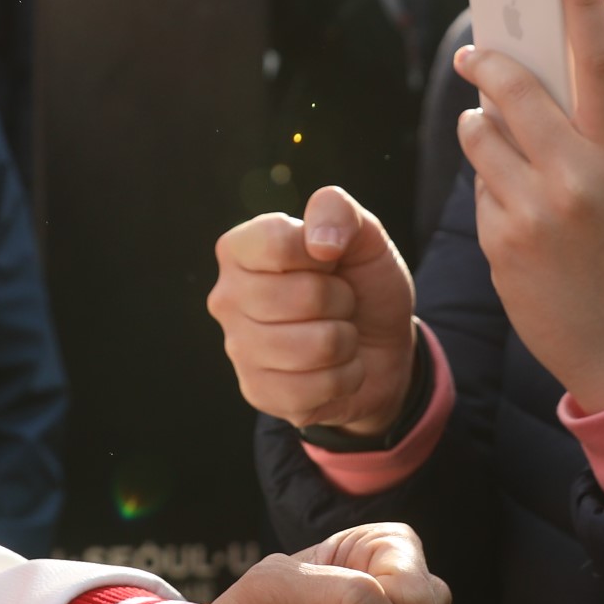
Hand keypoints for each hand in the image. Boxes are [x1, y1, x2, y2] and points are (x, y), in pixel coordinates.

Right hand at [209, 186, 417, 438]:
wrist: (377, 345)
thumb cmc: (360, 283)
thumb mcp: (362, 235)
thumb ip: (337, 212)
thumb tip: (320, 244)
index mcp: (239, 249)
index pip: (277, 243)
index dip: (324, 251)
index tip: (330, 259)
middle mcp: (226, 297)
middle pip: (305, 297)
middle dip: (342, 300)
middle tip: (339, 301)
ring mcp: (238, 349)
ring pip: (318, 346)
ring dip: (346, 340)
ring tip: (336, 332)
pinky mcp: (258, 392)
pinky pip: (318, 387)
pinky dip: (345, 377)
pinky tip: (333, 367)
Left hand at [454, 0, 603, 413]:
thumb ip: (582, 130)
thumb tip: (520, 75)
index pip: (602, 60)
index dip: (584, 0)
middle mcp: (581, 176)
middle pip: (513, 86)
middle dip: (488, 65)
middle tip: (477, 57)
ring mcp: (538, 210)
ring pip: (481, 134)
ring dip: (483, 133)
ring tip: (506, 157)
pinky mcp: (503, 241)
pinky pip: (478, 189)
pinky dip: (489, 192)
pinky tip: (519, 223)